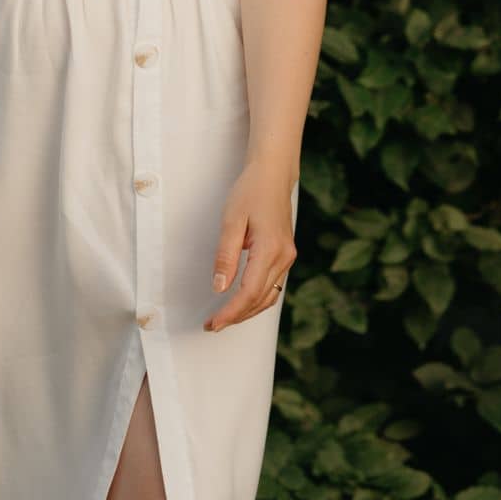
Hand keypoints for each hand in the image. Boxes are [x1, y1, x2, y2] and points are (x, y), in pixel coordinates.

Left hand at [204, 160, 296, 332]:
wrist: (272, 174)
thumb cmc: (250, 191)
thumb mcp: (231, 220)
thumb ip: (226, 256)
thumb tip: (219, 288)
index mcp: (271, 249)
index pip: (250, 292)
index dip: (231, 312)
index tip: (213, 323)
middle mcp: (284, 257)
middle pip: (260, 299)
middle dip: (236, 316)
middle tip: (212, 325)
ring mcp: (288, 257)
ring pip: (269, 296)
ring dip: (247, 310)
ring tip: (224, 317)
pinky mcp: (286, 255)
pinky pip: (273, 286)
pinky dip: (257, 299)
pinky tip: (242, 301)